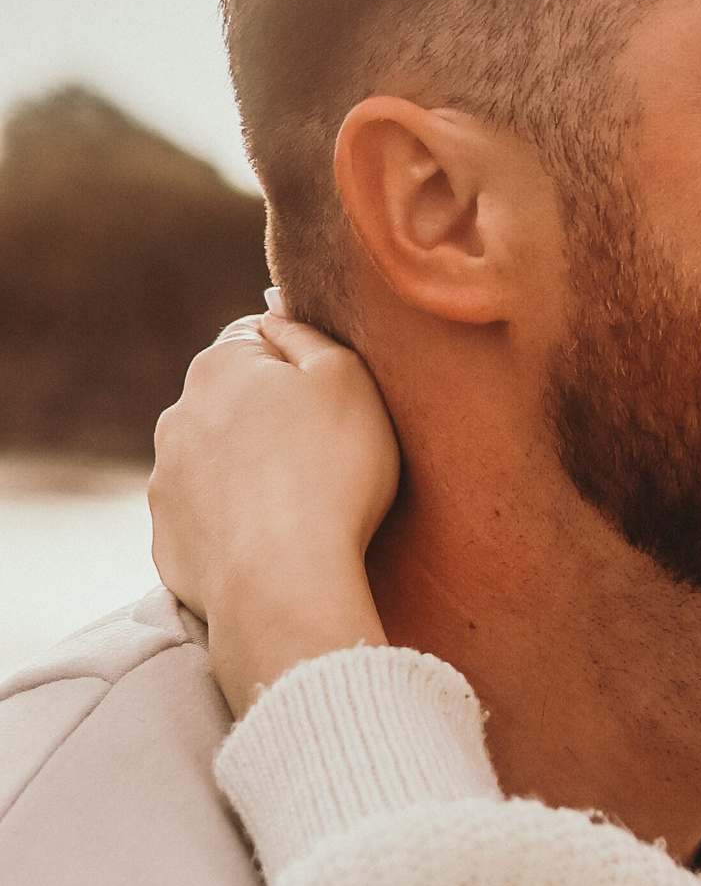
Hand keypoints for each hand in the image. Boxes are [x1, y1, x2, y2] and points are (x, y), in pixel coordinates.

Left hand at [151, 305, 398, 716]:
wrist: (284, 580)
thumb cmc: (332, 472)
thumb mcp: (349, 380)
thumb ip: (308, 333)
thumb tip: (273, 305)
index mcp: (220, 366)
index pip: (255, 337)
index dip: (299, 361)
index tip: (333, 396)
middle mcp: (178, 416)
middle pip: (231, 400)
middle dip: (268, 416)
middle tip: (326, 452)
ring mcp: (166, 479)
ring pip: (214, 459)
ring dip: (247, 469)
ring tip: (302, 503)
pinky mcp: (167, 536)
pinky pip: (206, 517)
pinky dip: (234, 522)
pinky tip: (275, 540)